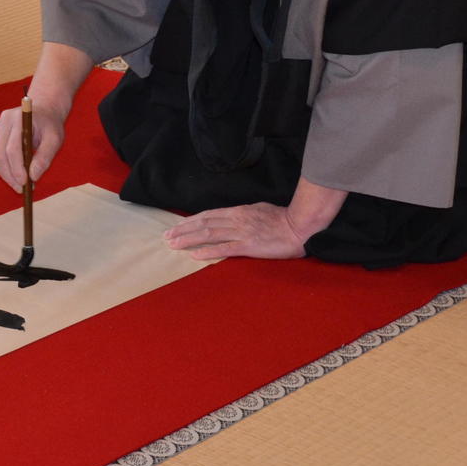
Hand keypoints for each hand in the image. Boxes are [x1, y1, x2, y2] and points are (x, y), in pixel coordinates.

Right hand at [0, 101, 65, 191]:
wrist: (44, 110)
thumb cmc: (50, 125)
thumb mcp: (55, 139)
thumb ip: (45, 157)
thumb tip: (34, 176)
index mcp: (19, 118)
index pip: (12, 148)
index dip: (17, 168)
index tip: (25, 183)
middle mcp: (4, 121)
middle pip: (0, 154)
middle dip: (10, 175)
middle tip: (21, 189)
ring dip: (7, 175)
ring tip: (20, 186)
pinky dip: (5, 168)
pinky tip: (16, 176)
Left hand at [163, 202, 309, 260]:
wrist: (300, 226)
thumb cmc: (283, 219)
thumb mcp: (260, 210)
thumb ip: (244, 215)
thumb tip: (234, 218)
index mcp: (238, 211)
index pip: (208, 215)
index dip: (190, 221)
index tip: (176, 227)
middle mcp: (236, 219)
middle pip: (203, 223)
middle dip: (183, 230)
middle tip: (166, 237)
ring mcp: (242, 232)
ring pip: (209, 234)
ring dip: (189, 239)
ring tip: (174, 245)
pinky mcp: (249, 245)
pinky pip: (224, 248)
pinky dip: (208, 251)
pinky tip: (195, 255)